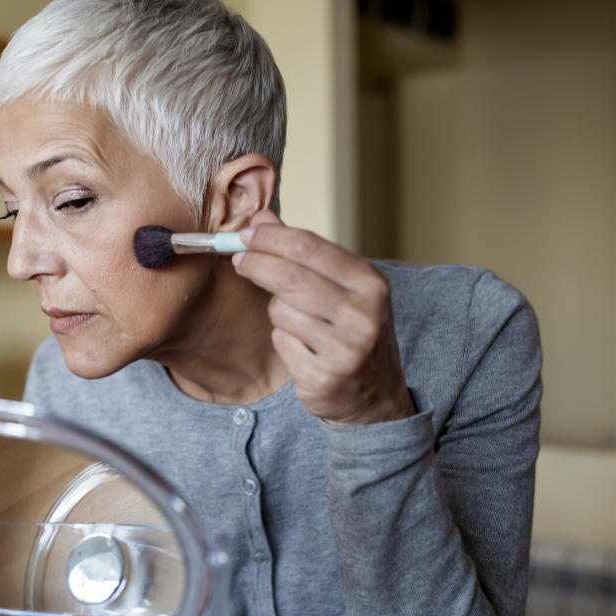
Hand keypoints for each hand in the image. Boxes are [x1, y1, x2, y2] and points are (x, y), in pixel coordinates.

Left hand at [232, 210, 415, 425]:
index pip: (308, 247)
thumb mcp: (345, 287)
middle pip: (289, 277)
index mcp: (370, 283)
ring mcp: (344, 349)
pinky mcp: (323, 377)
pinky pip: (281, 343)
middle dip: (257, 264)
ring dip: (277, 310)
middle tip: (239, 259)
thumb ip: (305, 252)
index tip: (245, 234)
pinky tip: (304, 347)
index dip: (270, 238)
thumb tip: (262, 219)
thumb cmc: (355, 331)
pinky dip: (284, 340)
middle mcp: (362, 315)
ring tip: (299, 319)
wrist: (377, 395)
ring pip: (280, 312)